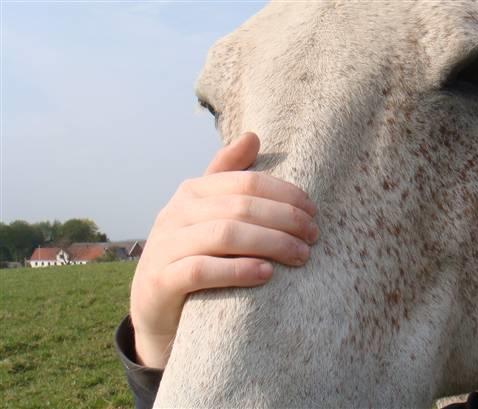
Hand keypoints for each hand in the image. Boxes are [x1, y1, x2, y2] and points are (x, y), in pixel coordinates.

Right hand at [129, 132, 317, 367]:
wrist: (155, 310)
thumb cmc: (192, 257)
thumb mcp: (208, 214)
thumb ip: (228, 176)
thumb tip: (252, 136)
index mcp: (193, 192)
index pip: (246, 183)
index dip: (285, 194)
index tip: (313, 212)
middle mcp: (176, 213)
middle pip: (240, 207)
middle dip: (285, 219)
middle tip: (313, 236)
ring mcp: (165, 246)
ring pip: (224, 235)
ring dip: (270, 243)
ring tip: (300, 255)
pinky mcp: (160, 281)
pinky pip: (200, 270)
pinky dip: (237, 270)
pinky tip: (266, 274)